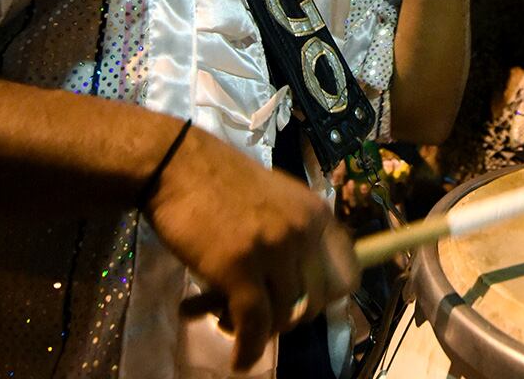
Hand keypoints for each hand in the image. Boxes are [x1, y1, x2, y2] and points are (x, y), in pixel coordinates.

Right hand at [145, 129, 359, 370]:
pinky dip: (247, 348)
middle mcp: (303, 232)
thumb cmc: (219, 181)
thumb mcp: (276, 197)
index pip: (348, 272)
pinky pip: (254, 324)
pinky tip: (238, 359)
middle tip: (261, 315)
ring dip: (258, 329)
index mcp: (316, 214)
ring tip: (229, 320)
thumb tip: (302, 279)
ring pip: (283, 316)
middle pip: (315, 301)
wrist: (175, 164)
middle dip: (289, 316)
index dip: (329, 296)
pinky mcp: (239, 269)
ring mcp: (273, 250)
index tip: (307, 304)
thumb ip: (295, 231)